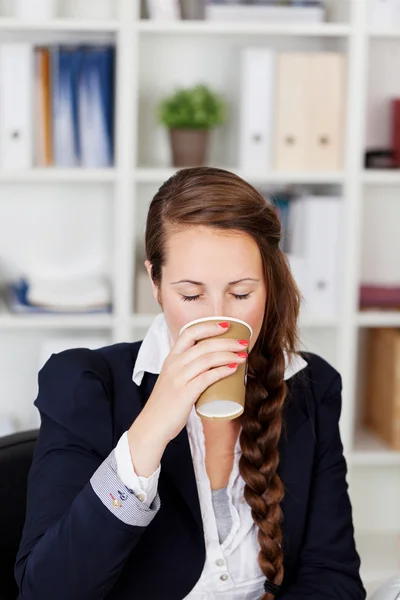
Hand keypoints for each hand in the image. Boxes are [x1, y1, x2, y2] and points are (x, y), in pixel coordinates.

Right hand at [127, 320, 248, 473]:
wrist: (152, 425)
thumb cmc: (166, 404)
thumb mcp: (172, 379)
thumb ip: (186, 369)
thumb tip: (209, 364)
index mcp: (171, 358)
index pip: (189, 333)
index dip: (209, 326)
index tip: (226, 325)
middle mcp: (174, 365)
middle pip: (203, 345)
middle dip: (226, 341)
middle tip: (243, 343)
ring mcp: (179, 378)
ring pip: (207, 359)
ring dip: (228, 354)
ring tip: (243, 355)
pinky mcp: (185, 393)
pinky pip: (207, 377)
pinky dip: (222, 371)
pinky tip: (233, 369)